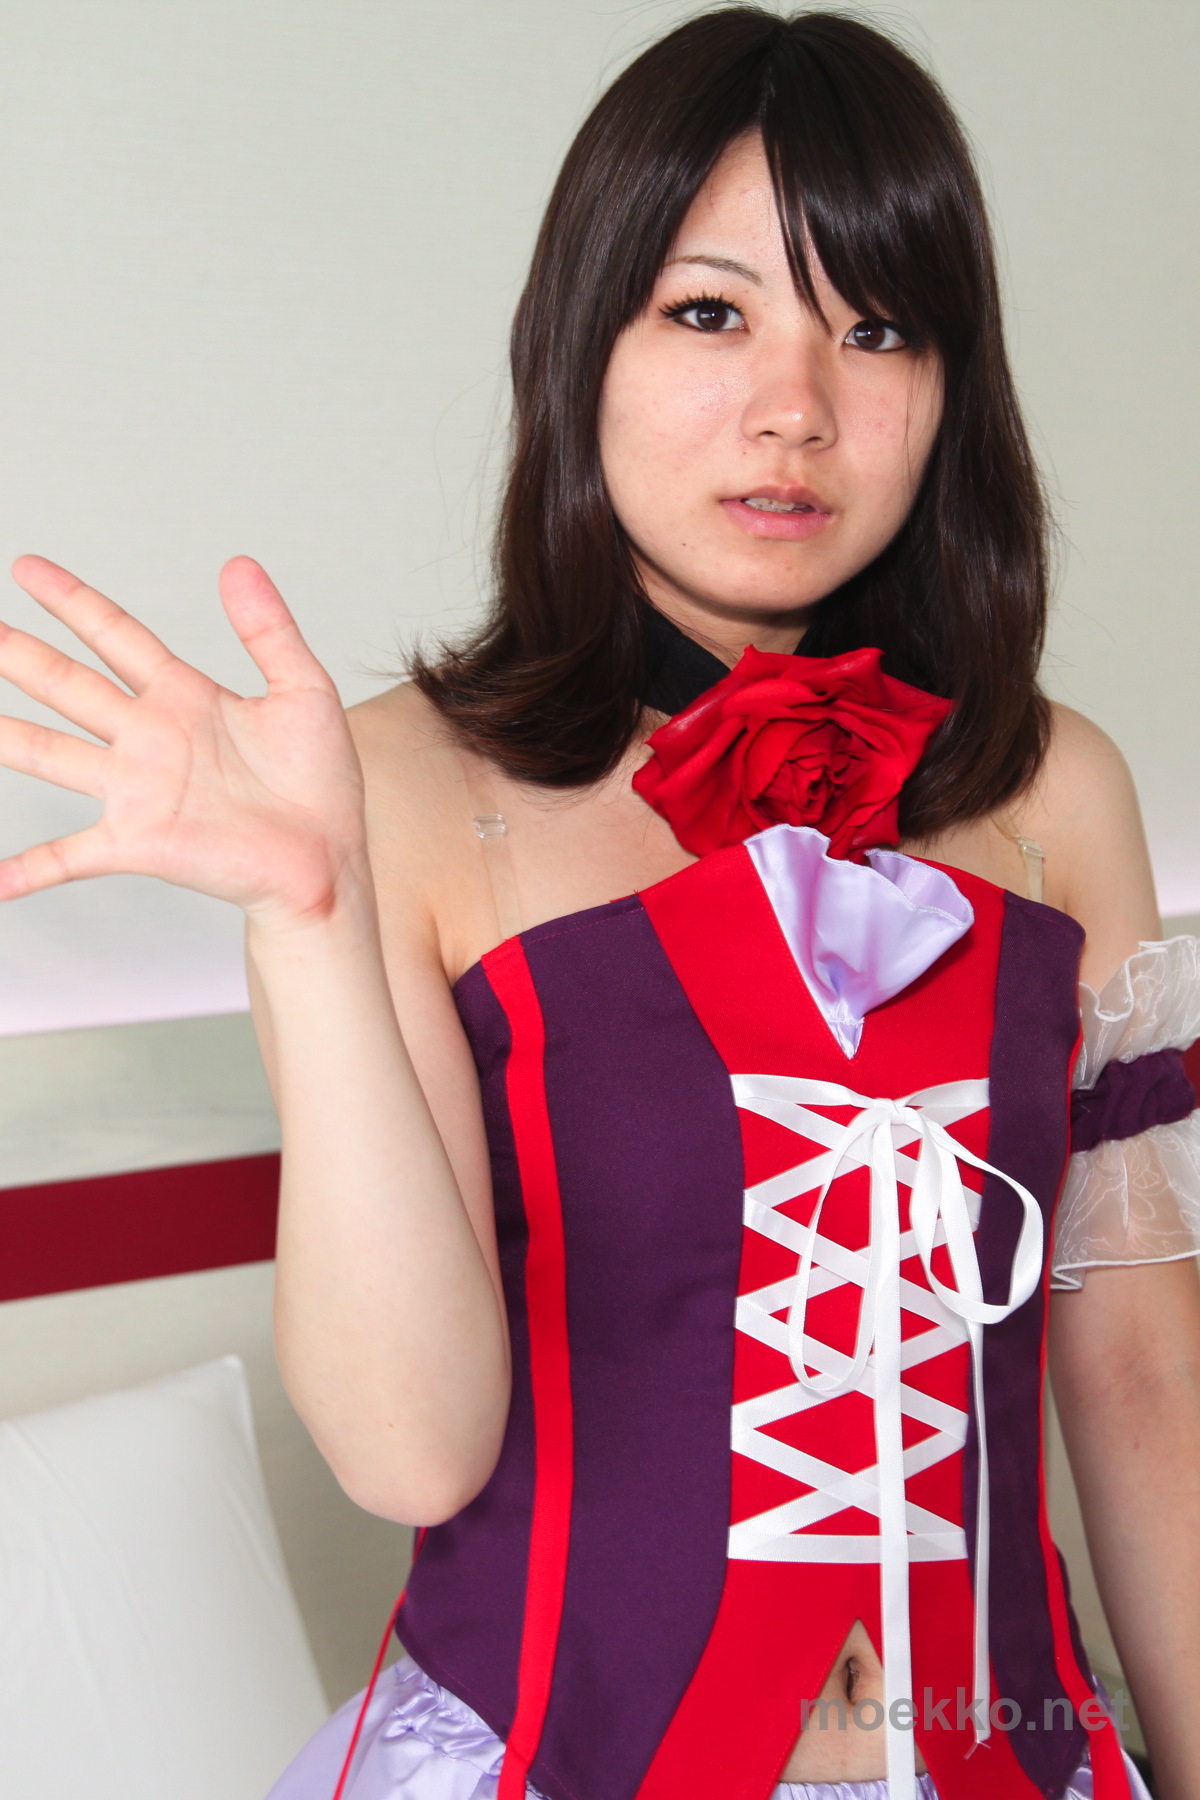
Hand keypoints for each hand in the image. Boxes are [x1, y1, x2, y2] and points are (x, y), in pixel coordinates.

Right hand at [0, 555, 369, 924]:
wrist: (328, 860)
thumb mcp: (304, 692)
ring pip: (49, 752)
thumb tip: (240, 565)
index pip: (115, 635)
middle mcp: (150, 739)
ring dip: (4, 737)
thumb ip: (270, 630)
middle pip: (66, 684)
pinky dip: (28, 869)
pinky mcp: (141, 841)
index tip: (26, 567)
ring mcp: (139, 789)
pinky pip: (69, 856)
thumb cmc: (320, 786)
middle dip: (18, 654)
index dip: (71, 601)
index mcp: (184, 697)